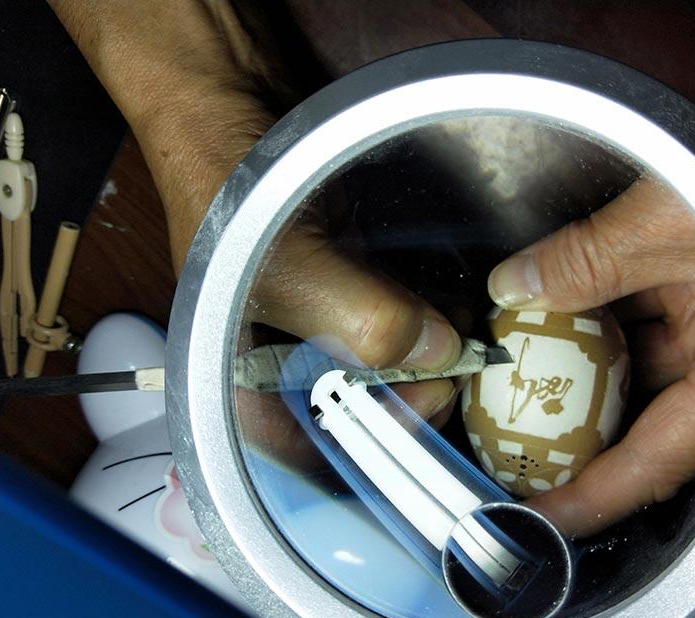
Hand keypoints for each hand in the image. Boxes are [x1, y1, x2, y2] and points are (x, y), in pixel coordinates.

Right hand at [52, 1, 462, 429]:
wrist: (229, 96)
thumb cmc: (227, 182)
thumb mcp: (285, 264)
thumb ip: (360, 320)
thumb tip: (443, 352)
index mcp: (243, 377)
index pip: (310, 443)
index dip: (371, 440)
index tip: (429, 406)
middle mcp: (282, 359)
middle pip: (356, 407)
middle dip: (410, 392)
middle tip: (459, 367)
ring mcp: (318, 318)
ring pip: (381, 362)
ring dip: (428, 356)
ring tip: (467, 338)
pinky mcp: (347, 280)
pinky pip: (391, 315)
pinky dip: (425, 317)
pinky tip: (455, 308)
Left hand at [491, 49, 694, 536]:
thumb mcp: (665, 222)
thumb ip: (585, 261)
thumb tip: (514, 289)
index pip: (654, 462)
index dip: (592, 497)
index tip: (541, 520)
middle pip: (635, 428)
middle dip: (572, 449)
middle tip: (510, 464)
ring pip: (625, 377)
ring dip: (570, 383)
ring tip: (509, 401)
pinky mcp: (684, 301)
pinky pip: (625, 330)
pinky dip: (583, 331)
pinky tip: (538, 328)